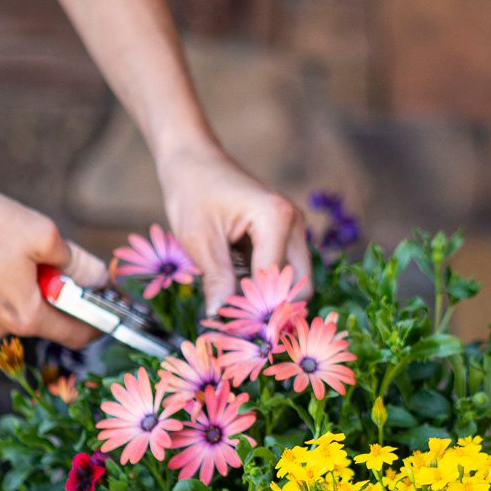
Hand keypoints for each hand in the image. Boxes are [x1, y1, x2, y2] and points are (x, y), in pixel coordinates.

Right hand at [0, 179, 108, 347]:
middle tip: (48, 257)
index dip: (99, 320)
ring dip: (13, 285)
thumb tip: (100, 277)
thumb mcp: (42, 234)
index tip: (109, 307)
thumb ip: (77, 262)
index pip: (76, 334)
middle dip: (50, 291)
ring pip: (4, 306)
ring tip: (0, 247)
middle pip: (38, 316)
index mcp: (26, 317)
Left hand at [155, 140, 309, 313]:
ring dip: (265, 297)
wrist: (192, 160)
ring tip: (231, 309)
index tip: (229, 330)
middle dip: (271, 308)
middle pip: (298, 285)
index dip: (254, 311)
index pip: (275, 281)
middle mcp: (294, 224)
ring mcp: (291, 229)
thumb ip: (216, 279)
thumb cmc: (192, 191)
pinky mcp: (282, 235)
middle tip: (237, 326)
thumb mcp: (199, 239)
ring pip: (291, 280)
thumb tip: (220, 318)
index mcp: (277, 219)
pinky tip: (233, 290)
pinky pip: (280, 270)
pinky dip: (260, 285)